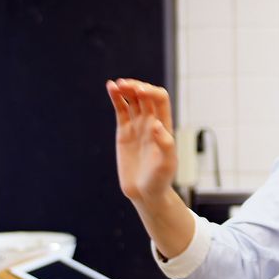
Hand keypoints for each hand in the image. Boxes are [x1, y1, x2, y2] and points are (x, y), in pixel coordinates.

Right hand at [106, 79, 176, 203]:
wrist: (145, 193)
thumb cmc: (160, 180)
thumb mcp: (167, 163)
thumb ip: (165, 143)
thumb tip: (155, 124)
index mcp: (165, 125)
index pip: (160, 99)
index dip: (150, 92)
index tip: (139, 92)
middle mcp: (152, 122)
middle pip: (145, 95)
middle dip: (136, 87)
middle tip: (125, 85)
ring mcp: (137, 126)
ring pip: (132, 100)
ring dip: (125, 89)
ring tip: (116, 84)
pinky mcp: (124, 132)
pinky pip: (121, 110)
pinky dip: (116, 98)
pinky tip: (110, 87)